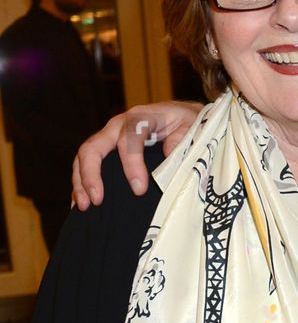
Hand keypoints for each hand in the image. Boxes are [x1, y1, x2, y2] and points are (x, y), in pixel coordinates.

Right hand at [72, 101, 201, 208]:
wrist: (181, 116)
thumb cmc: (187, 122)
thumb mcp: (191, 126)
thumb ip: (181, 138)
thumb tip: (168, 154)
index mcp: (141, 118)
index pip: (129, 137)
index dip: (131, 163)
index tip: (139, 189)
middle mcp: (119, 126)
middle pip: (95, 146)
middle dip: (92, 174)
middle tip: (97, 200)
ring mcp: (109, 138)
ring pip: (85, 156)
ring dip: (80, 182)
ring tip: (83, 206)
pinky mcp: (107, 151)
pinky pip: (87, 165)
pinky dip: (81, 184)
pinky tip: (81, 204)